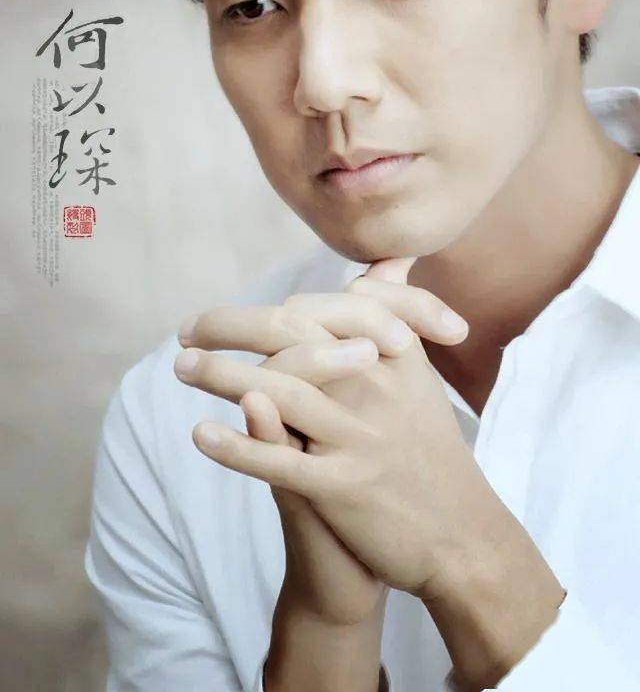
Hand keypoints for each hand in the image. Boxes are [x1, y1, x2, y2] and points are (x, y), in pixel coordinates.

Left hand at [174, 255, 476, 604]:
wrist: (462, 533)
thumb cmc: (429, 447)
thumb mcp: (418, 375)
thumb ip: (396, 314)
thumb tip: (390, 259)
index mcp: (393, 352)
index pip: (319, 307)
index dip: (265, 308)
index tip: (222, 317)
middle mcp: (376, 385)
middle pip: (293, 333)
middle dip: (231, 326)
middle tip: (186, 332)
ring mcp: (361, 435)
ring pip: (282, 391)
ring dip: (222, 375)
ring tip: (183, 367)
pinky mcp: (347, 487)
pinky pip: (283, 462)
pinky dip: (239, 446)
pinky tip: (200, 433)